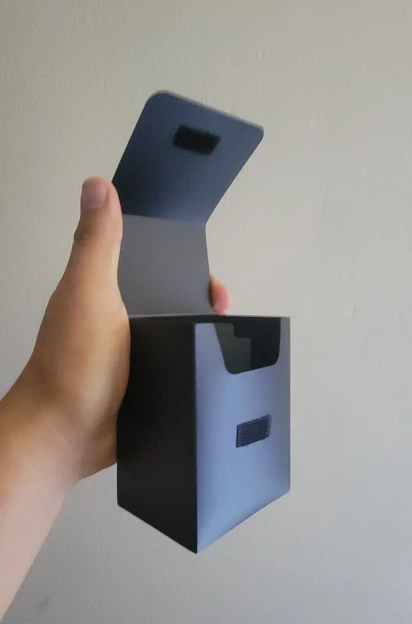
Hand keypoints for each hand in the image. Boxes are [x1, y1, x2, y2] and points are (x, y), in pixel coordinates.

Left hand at [18, 178, 228, 480]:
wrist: (68, 438)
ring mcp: (135, 355)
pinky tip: (210, 369)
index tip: (206, 268)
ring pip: (181, 335)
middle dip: (202, 301)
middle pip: (173, 298)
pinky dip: (195, 366)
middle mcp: (121, 320)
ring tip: (228, 340)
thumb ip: (96, 242)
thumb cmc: (70, 367)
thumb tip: (98, 185)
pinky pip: (180, 368)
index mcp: (106, 290)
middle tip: (222, 309)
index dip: (180, 257)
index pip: (149, 260)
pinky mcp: (147, 386)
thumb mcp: (89, 294)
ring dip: (202, 337)